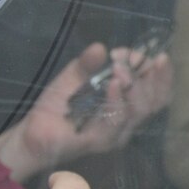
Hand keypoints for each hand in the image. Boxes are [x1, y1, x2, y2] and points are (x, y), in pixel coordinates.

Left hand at [0, 41, 174, 180]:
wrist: (32, 134)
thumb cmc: (56, 108)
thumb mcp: (72, 78)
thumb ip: (87, 64)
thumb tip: (100, 47)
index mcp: (128, 104)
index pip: (156, 89)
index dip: (156, 70)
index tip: (135, 52)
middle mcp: (128, 120)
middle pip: (156, 100)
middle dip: (154, 76)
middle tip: (139, 57)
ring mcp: (116, 133)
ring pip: (139, 110)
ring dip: (134, 86)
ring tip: (120, 68)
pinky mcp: (100, 141)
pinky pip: (115, 122)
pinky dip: (116, 102)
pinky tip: (113, 85)